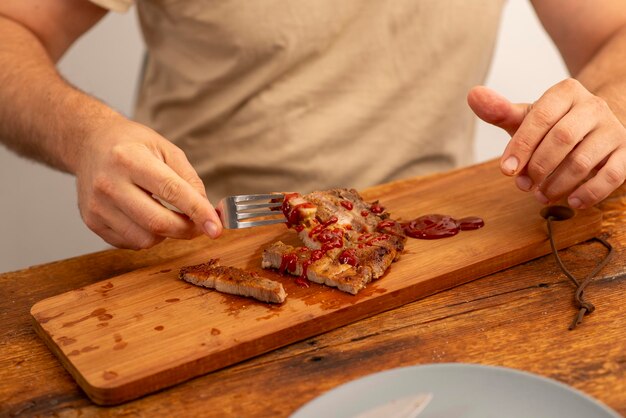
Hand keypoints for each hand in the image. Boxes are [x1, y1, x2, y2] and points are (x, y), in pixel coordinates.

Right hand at [74, 117, 221, 248]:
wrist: (89, 143)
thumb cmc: (131, 145)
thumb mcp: (166, 149)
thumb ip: (189, 180)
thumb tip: (207, 211)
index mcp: (129, 159)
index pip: (171, 191)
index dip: (198, 212)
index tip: (216, 228)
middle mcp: (109, 183)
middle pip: (157, 222)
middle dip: (187, 230)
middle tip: (200, 225)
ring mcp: (97, 205)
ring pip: (145, 239)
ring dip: (167, 234)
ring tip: (169, 215)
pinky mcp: (92, 221)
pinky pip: (130, 243)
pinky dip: (148, 236)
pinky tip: (147, 217)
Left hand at [467, 79, 625, 208]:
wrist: (594, 128)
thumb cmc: (553, 125)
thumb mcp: (526, 118)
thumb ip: (500, 111)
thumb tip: (473, 95)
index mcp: (566, 92)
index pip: (540, 118)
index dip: (521, 146)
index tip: (506, 170)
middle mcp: (594, 107)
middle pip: (562, 138)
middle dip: (538, 166)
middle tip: (523, 185)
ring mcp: (614, 130)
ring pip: (584, 160)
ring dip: (557, 184)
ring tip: (540, 195)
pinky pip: (612, 176)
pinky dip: (590, 193)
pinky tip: (571, 202)